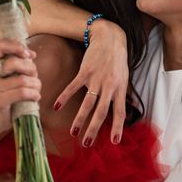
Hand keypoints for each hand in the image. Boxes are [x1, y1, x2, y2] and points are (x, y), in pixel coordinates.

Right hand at [0, 40, 39, 134]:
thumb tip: (31, 54)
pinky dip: (34, 94)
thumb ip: (18, 62)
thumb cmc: (6, 94)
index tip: (28, 54)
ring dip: (36, 84)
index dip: (16, 46)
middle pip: (13, 62)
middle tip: (35, 77)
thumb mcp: (10, 75)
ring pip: (22, 79)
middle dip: (30, 69)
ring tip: (37, 89)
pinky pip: (22, 92)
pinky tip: (35, 97)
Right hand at [53, 20, 128, 146]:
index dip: (118, 127)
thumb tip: (124, 109)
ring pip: (87, 103)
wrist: (109, 38)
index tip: (114, 141)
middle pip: (101, 112)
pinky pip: (73, 87)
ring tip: (73, 132)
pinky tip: (56, 106)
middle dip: (94, 129)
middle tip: (87, 143)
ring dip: (79, 119)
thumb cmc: (117, 59)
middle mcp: (109, 86)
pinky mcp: (85, 72)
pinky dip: (64, 97)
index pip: (120, 112)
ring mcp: (97, 79)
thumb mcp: (124, 77)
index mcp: (120, 89)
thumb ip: (121, 93)